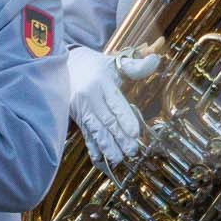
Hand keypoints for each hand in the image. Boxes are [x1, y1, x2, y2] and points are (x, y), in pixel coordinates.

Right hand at [68, 45, 160, 164]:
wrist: (64, 65)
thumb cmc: (96, 66)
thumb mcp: (115, 62)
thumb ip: (136, 66)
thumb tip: (156, 60)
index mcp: (102, 82)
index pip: (115, 103)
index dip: (125, 118)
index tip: (135, 132)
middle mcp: (89, 96)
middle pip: (106, 120)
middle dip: (119, 137)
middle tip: (132, 151)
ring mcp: (80, 108)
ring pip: (95, 130)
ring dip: (106, 146)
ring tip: (118, 158)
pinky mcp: (75, 117)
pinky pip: (85, 134)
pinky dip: (93, 148)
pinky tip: (100, 160)